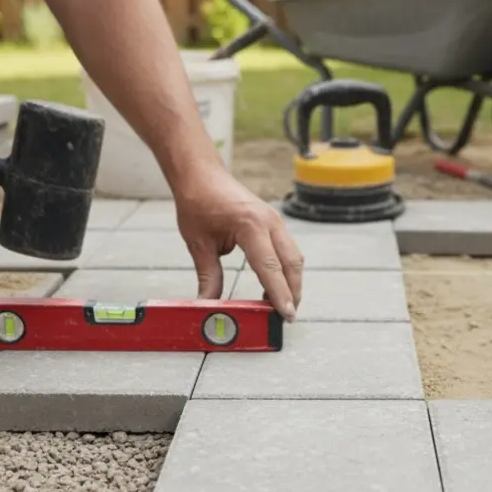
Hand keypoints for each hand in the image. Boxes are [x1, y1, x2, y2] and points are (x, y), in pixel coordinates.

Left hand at [175, 165, 303, 321]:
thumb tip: (209, 306)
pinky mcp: (273, 222)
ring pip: (293, 257)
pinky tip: (276, 284)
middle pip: (291, 264)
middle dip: (292, 292)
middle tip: (286, 317)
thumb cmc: (198, 203)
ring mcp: (275, 220)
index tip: (285, 315)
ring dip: (291, 281)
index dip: (279, 294)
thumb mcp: (198, 244)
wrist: (201, 174)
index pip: (270, 267)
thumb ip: (208, 277)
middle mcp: (269, 222)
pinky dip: (286, 269)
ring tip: (282, 305)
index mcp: (251, 225)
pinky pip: (287, 249)